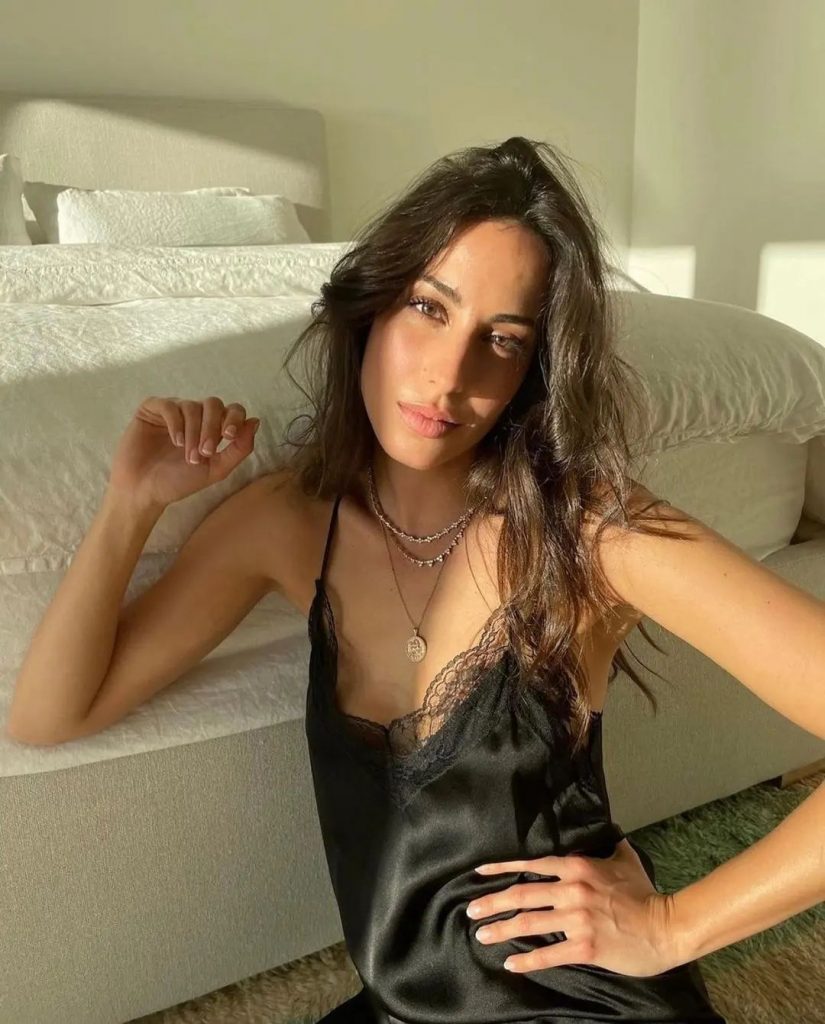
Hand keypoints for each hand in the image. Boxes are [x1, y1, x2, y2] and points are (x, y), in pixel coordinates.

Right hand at [108, 395, 260, 510]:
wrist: (145, 491)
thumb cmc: (179, 482)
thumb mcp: (216, 469)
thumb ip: (239, 448)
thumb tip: (256, 421)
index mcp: (212, 428)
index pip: (231, 410)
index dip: (234, 418)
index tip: (229, 435)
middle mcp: (194, 416)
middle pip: (213, 404)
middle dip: (212, 427)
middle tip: (206, 452)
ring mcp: (172, 412)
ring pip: (192, 406)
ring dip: (194, 431)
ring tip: (188, 454)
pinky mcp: (151, 410)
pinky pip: (169, 405)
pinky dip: (175, 422)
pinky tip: (175, 441)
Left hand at [466, 838, 677, 977]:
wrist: (666, 927)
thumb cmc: (644, 893)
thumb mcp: (623, 859)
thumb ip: (606, 845)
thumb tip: (604, 830)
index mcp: (577, 867)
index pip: (531, 865)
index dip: (502, 869)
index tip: (479, 874)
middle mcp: (572, 890)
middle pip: (522, 895)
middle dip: (492, 903)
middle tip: (471, 911)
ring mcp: (577, 920)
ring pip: (529, 924)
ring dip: (501, 930)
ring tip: (482, 935)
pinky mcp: (585, 948)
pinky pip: (549, 955)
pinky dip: (527, 961)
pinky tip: (511, 965)